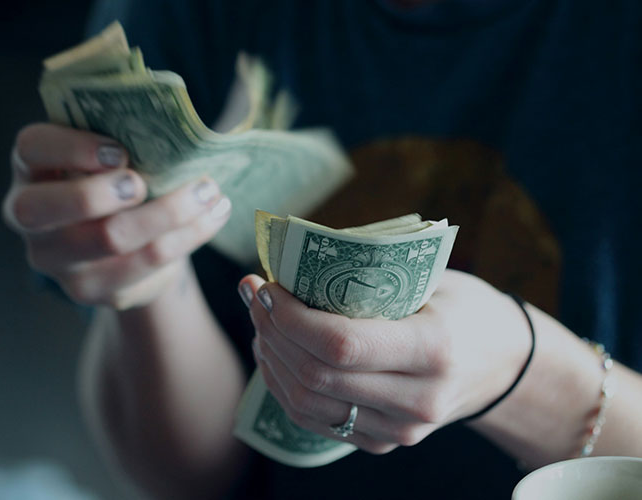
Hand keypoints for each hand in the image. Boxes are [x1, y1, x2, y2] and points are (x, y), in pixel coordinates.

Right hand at [3, 123, 230, 308]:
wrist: (127, 247)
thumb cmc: (118, 182)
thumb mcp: (112, 157)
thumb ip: (125, 138)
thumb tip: (179, 127)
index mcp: (32, 169)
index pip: (31, 149)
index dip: (70, 148)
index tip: (118, 151)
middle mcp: (30, 217)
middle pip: (46, 208)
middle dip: (100, 192)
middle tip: (143, 182)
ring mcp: (57, 260)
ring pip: (109, 238)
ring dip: (168, 211)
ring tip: (209, 191)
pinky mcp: (93, 289)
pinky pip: (146, 263)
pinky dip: (189, 235)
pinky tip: (214, 215)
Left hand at [239, 270, 531, 453]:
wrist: (502, 364)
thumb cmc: (466, 308)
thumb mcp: (432, 279)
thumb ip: (371, 276)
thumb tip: (295, 262)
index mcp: (433, 350)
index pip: (341, 344)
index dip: (290, 317)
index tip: (266, 286)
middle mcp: (417, 400)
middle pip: (316, 376)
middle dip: (271, 331)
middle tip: (254, 294)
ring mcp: (399, 430)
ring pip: (307, 403)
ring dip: (271, 358)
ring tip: (260, 321)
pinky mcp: (383, 442)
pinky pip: (316, 420)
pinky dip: (285, 385)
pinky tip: (275, 353)